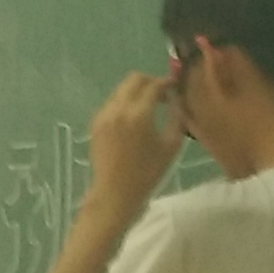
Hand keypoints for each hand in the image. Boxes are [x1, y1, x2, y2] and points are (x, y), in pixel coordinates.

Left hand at [87, 71, 182, 213]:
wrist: (115, 193)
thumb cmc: (147, 173)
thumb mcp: (171, 146)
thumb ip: (177, 118)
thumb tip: (177, 100)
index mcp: (138, 114)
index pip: (153, 85)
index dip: (166, 83)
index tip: (175, 88)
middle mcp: (118, 108)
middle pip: (134, 79)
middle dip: (150, 82)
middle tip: (162, 95)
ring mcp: (104, 114)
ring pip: (121, 89)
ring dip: (136, 92)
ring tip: (149, 108)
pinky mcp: (96, 123)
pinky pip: (112, 102)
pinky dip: (125, 103)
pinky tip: (133, 120)